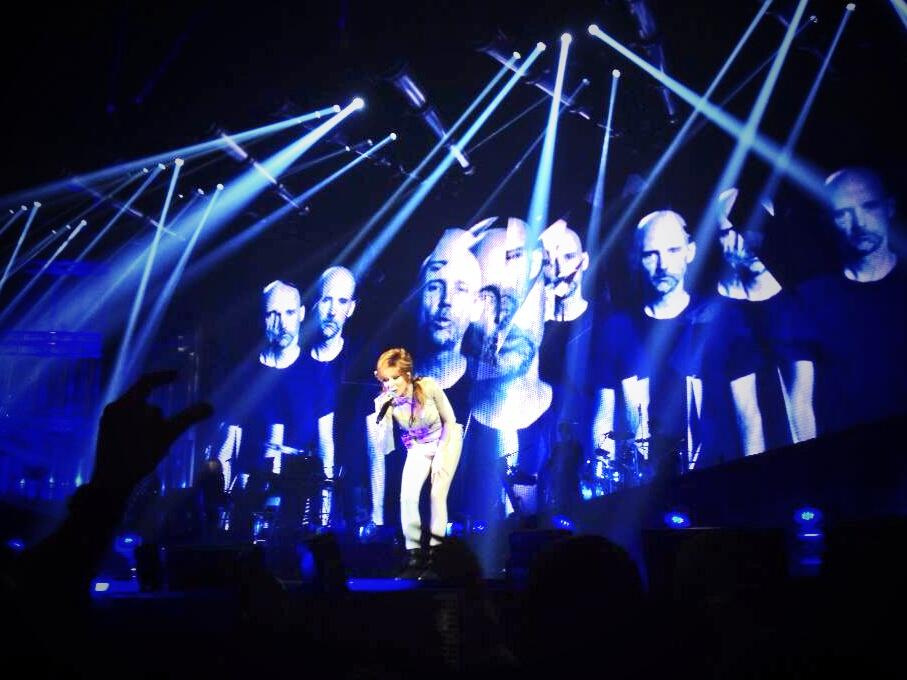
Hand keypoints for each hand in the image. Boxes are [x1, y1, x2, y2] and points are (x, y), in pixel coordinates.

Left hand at [92, 371, 212, 493]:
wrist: (111, 482)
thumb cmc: (139, 455)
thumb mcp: (167, 435)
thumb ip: (187, 419)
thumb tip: (209, 406)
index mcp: (126, 403)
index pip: (146, 381)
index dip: (164, 376)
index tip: (178, 376)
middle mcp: (114, 407)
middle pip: (141, 398)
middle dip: (158, 409)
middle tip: (169, 422)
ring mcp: (108, 421)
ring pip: (134, 411)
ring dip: (149, 419)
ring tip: (159, 437)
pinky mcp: (106, 433)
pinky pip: (127, 420)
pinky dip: (140, 425)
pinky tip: (146, 441)